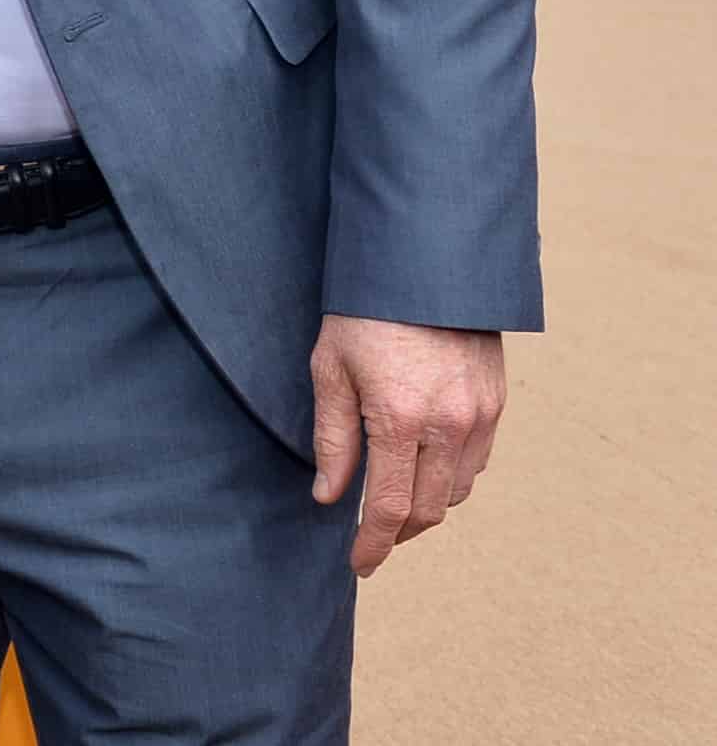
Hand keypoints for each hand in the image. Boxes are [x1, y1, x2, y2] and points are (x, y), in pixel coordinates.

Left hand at [308, 315, 506, 577]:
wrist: (423, 262)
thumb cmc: (363, 311)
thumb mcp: (330, 368)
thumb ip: (333, 439)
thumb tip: (330, 497)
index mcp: (400, 418)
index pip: (390, 508)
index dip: (373, 544)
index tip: (359, 564)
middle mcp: (449, 424)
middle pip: (429, 510)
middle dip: (399, 533)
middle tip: (372, 538)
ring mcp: (479, 415)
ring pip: (457, 490)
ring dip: (427, 505)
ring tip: (395, 501)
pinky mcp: (496, 402)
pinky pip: (477, 461)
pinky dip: (451, 476)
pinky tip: (424, 466)